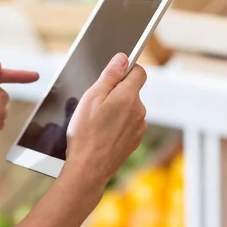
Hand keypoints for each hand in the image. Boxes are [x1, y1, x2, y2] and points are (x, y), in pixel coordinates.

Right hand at [63, 53, 146, 186]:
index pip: (139, 72)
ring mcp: (139, 127)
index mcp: (129, 96)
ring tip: (97, 122)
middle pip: (132, 91)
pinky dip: (118, 125)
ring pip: (129, 109)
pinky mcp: (135, 140)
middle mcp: (139, 111)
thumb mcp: (92, 97)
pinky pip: (128, 124)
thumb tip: (123, 58)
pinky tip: (103, 133)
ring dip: (117, 110)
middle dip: (117, 93)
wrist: (89, 168)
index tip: (114, 74)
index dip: (126, 69)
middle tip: (96, 104)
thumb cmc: (86, 133)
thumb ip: (110, 76)